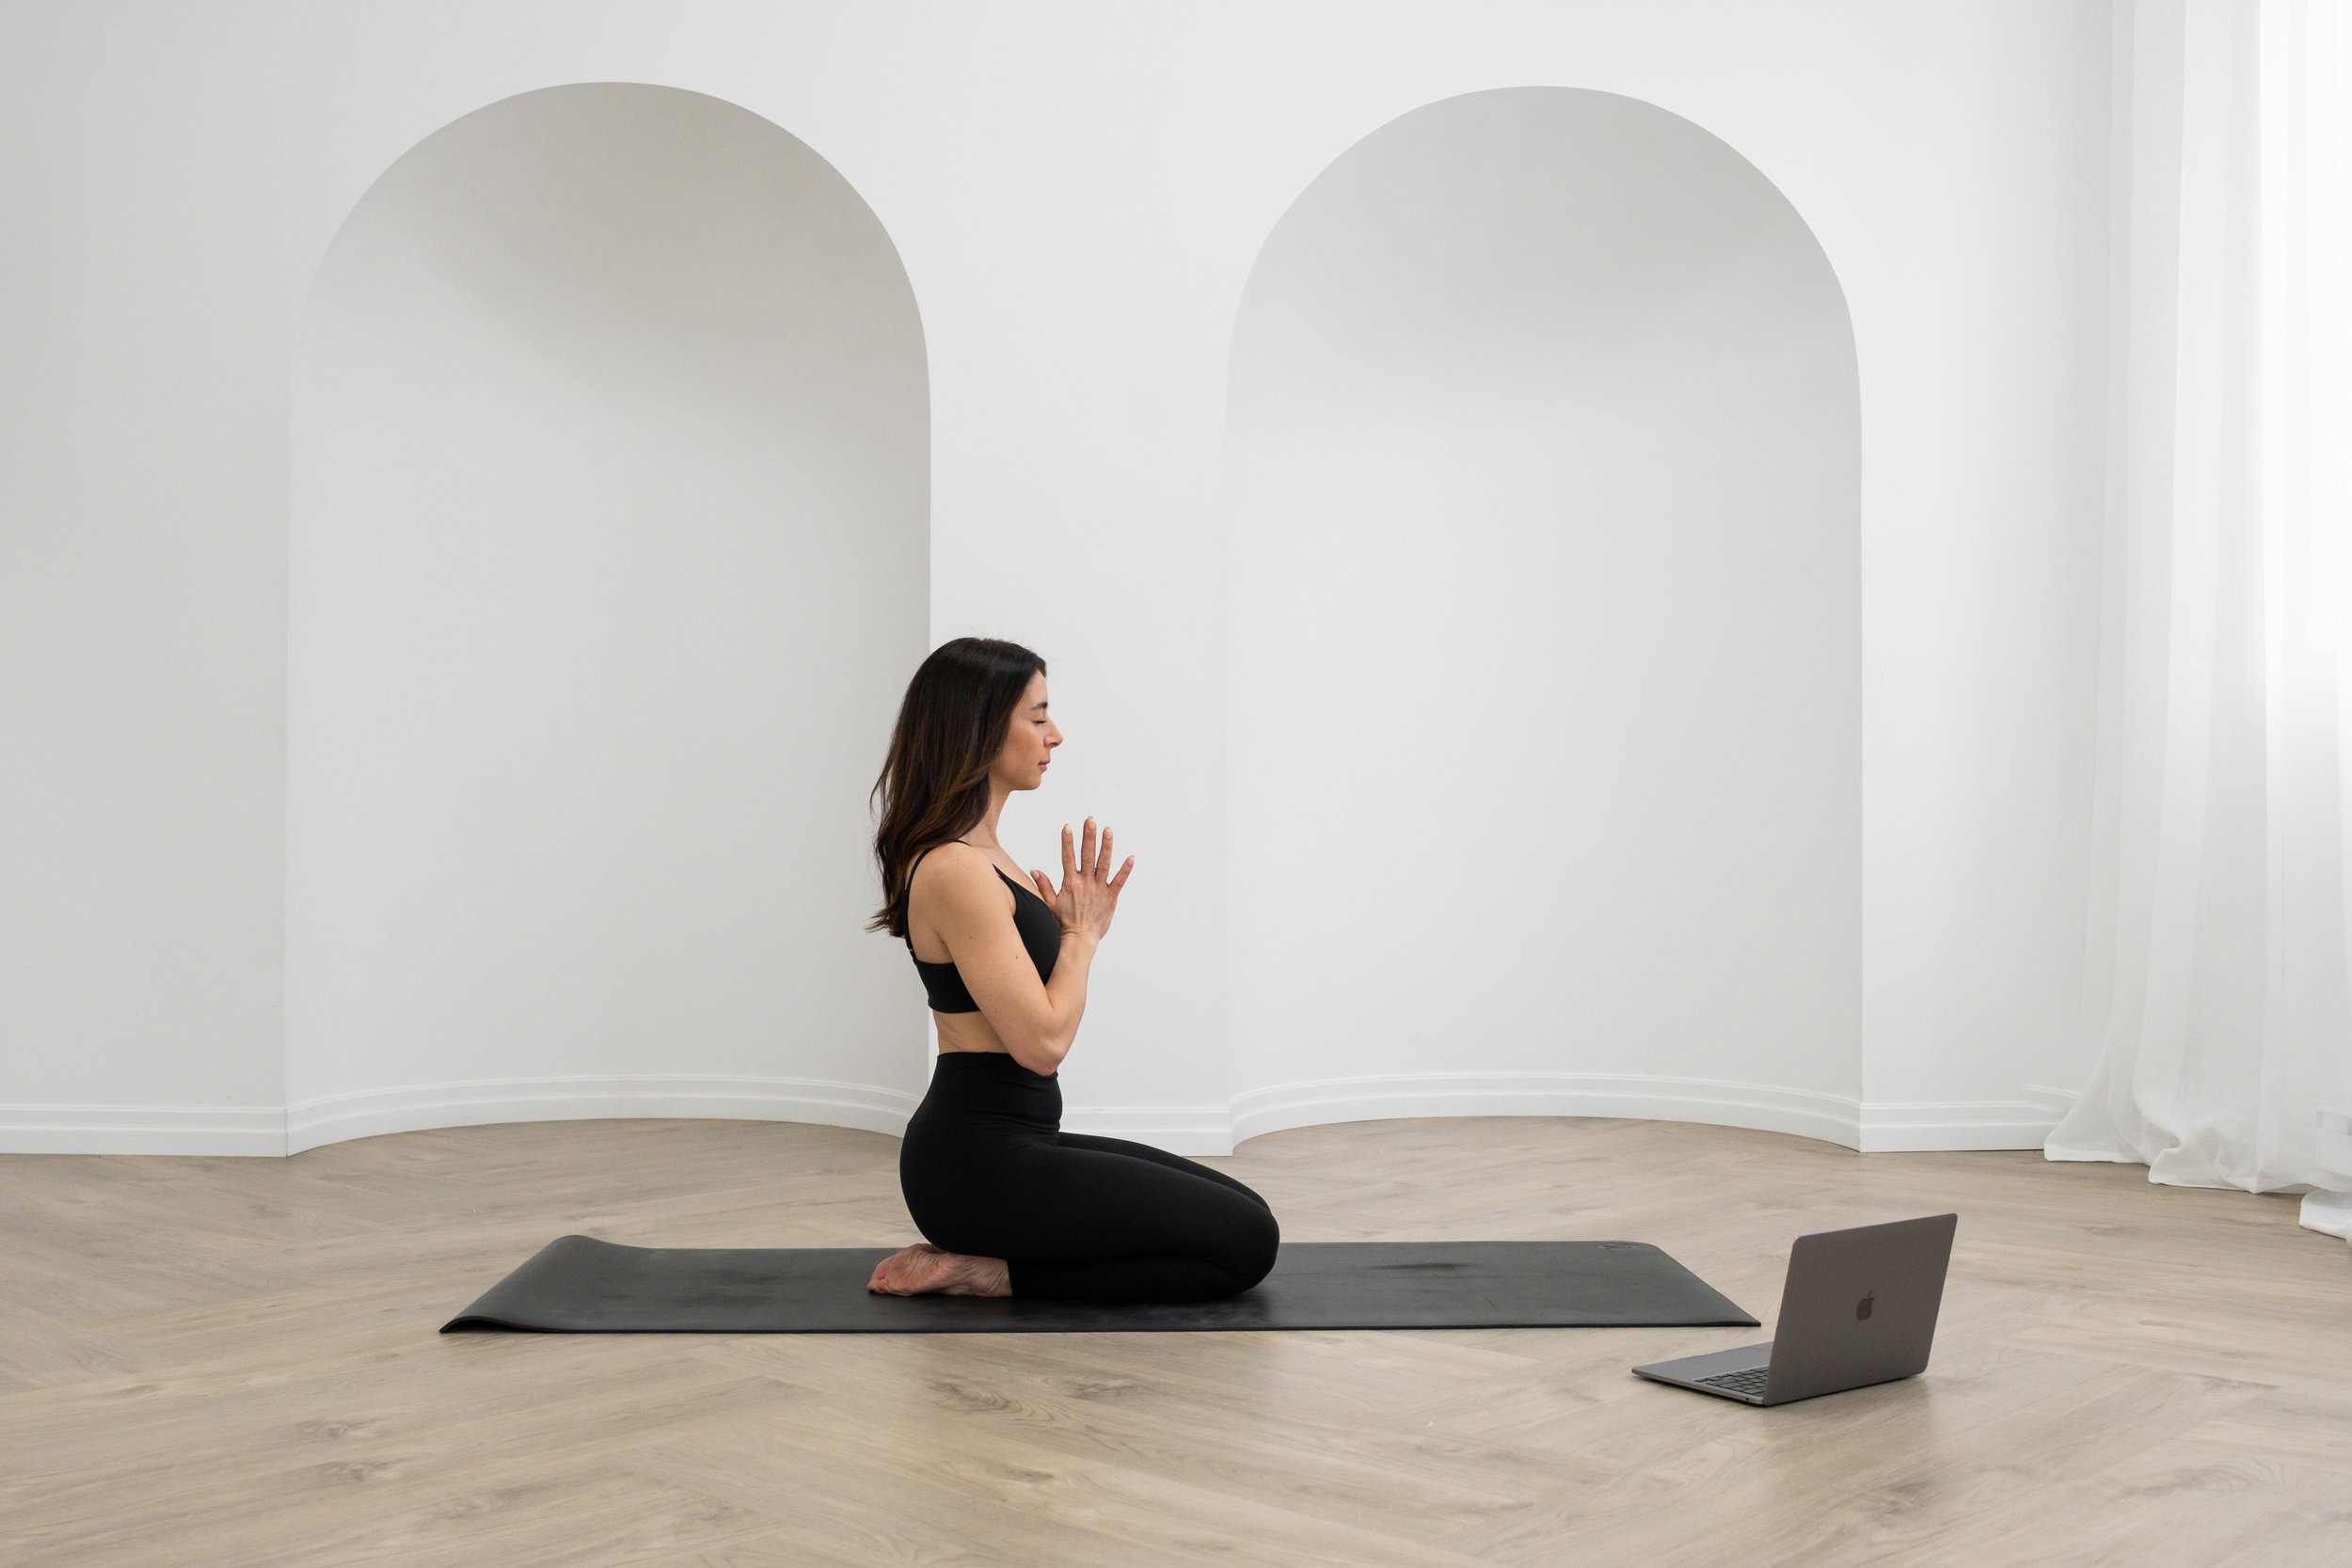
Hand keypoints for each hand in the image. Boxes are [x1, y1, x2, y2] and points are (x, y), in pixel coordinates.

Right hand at [1031, 816, 1131, 942]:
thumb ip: (1043, 885)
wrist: (1079, 940)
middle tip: (1090, 820)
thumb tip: (1034, 870)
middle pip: (1087, 856)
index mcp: (1070, 883)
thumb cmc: (1064, 923)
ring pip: (1104, 864)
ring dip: (1106, 846)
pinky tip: (1131, 857)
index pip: (1067, 857)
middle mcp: (1085, 883)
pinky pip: (1120, 881)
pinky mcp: (1111, 898)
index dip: (1067, 841)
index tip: (1068, 826)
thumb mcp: (1050, 904)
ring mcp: (1099, 889)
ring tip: (1108, 830)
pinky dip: (1125, 870)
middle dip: (1088, 837)